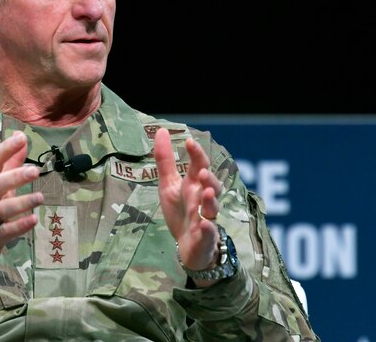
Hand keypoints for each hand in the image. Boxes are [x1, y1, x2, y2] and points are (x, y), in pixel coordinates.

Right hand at [0, 131, 43, 279]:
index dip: (5, 149)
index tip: (21, 138)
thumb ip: (9, 163)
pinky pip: (6, 231)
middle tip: (35, 171)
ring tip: (40, 198)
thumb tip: (21, 137)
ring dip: (22, 202)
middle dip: (15, 176)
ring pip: (3, 209)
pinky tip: (34, 220)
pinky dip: (20, 226)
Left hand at [154, 127, 222, 277]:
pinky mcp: (205, 237)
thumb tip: (162, 130)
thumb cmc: (181, 211)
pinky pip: (208, 232)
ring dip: (211, 200)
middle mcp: (203, 199)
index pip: (199, 165)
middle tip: (202, 172)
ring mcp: (206, 218)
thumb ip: (165, 159)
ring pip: (213, 208)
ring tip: (207, 193)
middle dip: (209, 179)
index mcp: (195, 185)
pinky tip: (203, 223)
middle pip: (212, 186)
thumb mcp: (168, 184)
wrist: (187, 245)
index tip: (189, 142)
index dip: (196, 154)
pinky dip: (207, 228)